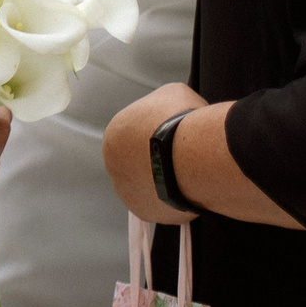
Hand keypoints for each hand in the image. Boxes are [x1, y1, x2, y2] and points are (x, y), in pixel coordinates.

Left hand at [101, 82, 204, 225]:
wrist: (192, 155)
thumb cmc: (181, 120)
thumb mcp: (172, 94)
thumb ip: (164, 105)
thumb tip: (172, 110)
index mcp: (114, 136)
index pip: (134, 138)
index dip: (157, 137)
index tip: (176, 139)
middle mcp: (113, 166)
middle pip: (138, 165)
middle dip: (157, 162)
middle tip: (184, 159)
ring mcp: (127, 193)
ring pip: (148, 187)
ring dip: (164, 182)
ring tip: (190, 176)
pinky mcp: (145, 213)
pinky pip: (161, 205)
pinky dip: (174, 199)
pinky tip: (190, 190)